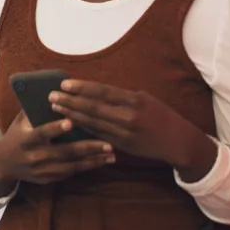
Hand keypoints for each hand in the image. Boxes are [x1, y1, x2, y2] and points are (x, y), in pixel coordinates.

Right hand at [0, 113, 115, 197]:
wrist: (3, 164)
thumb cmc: (17, 135)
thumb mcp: (21, 121)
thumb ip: (36, 109)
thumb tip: (56, 90)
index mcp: (25, 139)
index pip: (41, 133)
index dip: (55, 129)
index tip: (71, 122)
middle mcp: (34, 157)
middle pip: (63, 153)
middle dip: (87, 148)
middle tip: (107, 143)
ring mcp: (41, 170)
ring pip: (71, 166)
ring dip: (93, 161)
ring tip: (111, 154)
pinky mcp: (48, 179)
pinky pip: (70, 173)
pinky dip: (87, 167)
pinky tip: (101, 161)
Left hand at [50, 80, 217, 180]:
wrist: (177, 141)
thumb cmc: (161, 115)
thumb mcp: (145, 99)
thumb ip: (121, 97)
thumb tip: (95, 92)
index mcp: (134, 101)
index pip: (102, 92)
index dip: (82, 88)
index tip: (65, 84)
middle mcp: (128, 117)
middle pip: (93, 108)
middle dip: (70, 102)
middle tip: (52, 96)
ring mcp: (124, 134)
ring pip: (92, 123)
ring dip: (72, 115)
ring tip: (56, 108)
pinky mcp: (121, 146)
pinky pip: (98, 135)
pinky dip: (83, 128)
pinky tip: (70, 123)